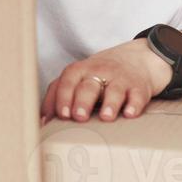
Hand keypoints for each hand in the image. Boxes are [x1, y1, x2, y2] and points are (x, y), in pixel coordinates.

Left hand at [40, 41, 171, 124]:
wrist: (136, 59)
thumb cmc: (99, 75)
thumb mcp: (78, 78)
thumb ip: (59, 95)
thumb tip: (42, 122)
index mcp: (80, 71)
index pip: (67, 81)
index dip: (63, 97)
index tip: (61, 115)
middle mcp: (99, 72)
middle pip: (88, 86)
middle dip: (83, 101)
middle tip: (79, 117)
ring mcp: (120, 79)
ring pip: (114, 89)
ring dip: (110, 103)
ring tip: (106, 117)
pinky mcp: (139, 87)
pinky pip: (137, 95)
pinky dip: (134, 105)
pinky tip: (130, 114)